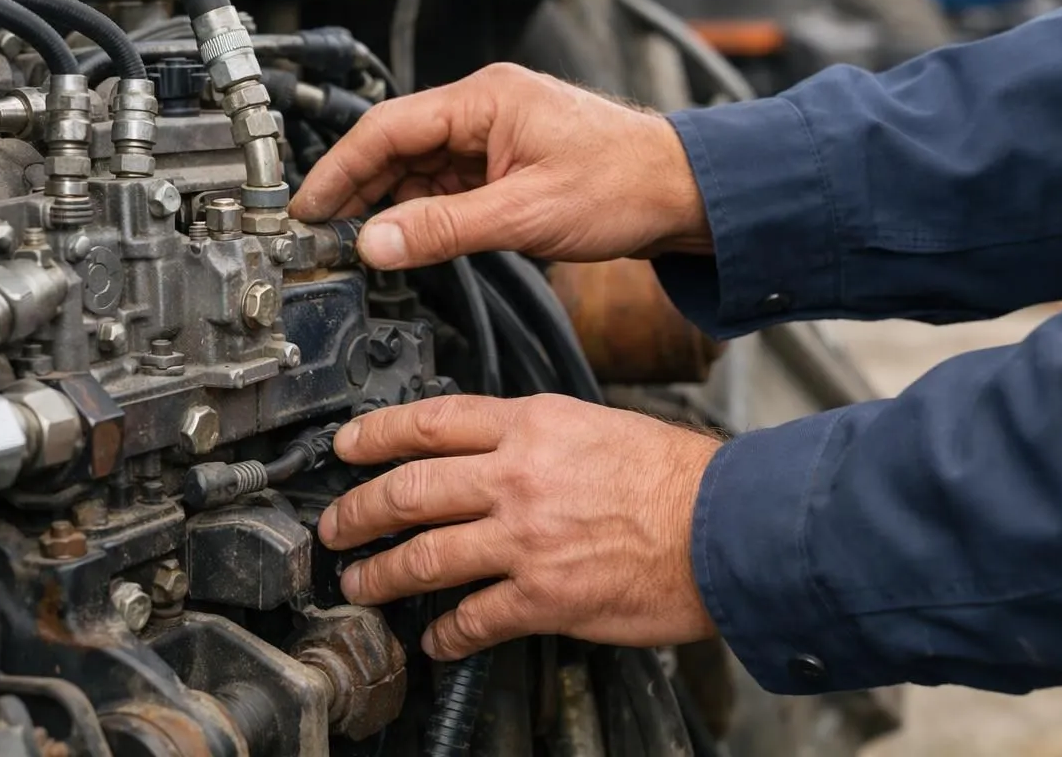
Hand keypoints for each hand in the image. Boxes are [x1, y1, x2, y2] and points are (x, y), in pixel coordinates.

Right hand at [290, 64, 711, 269]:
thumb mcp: (525, 215)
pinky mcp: (508, 161)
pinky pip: (449, 183)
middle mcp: (485, 108)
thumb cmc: (625, 184)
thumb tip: (376, 242)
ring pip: (420, 167)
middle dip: (358, 189)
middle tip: (322, 233)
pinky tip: (409, 238)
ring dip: (390, 204)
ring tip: (360, 243)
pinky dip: (424, 211)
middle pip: (397, 145)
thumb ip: (444, 230)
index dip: (339, 169)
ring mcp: (496, 135)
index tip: (307, 206)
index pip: (388, 128)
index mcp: (485, 100)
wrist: (685, 193)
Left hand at [317, 394, 722, 659]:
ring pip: (426, 556)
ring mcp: (526, 538)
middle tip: (335, 527)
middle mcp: (517, 476)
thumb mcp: (594, 424)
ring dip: (382, 575)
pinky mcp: (544, 596)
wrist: (726, 526)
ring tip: (361, 585)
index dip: (374, 435)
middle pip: (409, 490)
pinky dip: (445, 632)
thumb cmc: (674, 476)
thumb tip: (490, 448)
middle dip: (357, 512)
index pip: (430, 422)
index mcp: (531, 425)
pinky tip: (435, 639)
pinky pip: (473, 618)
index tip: (347, 446)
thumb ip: (534, 435)